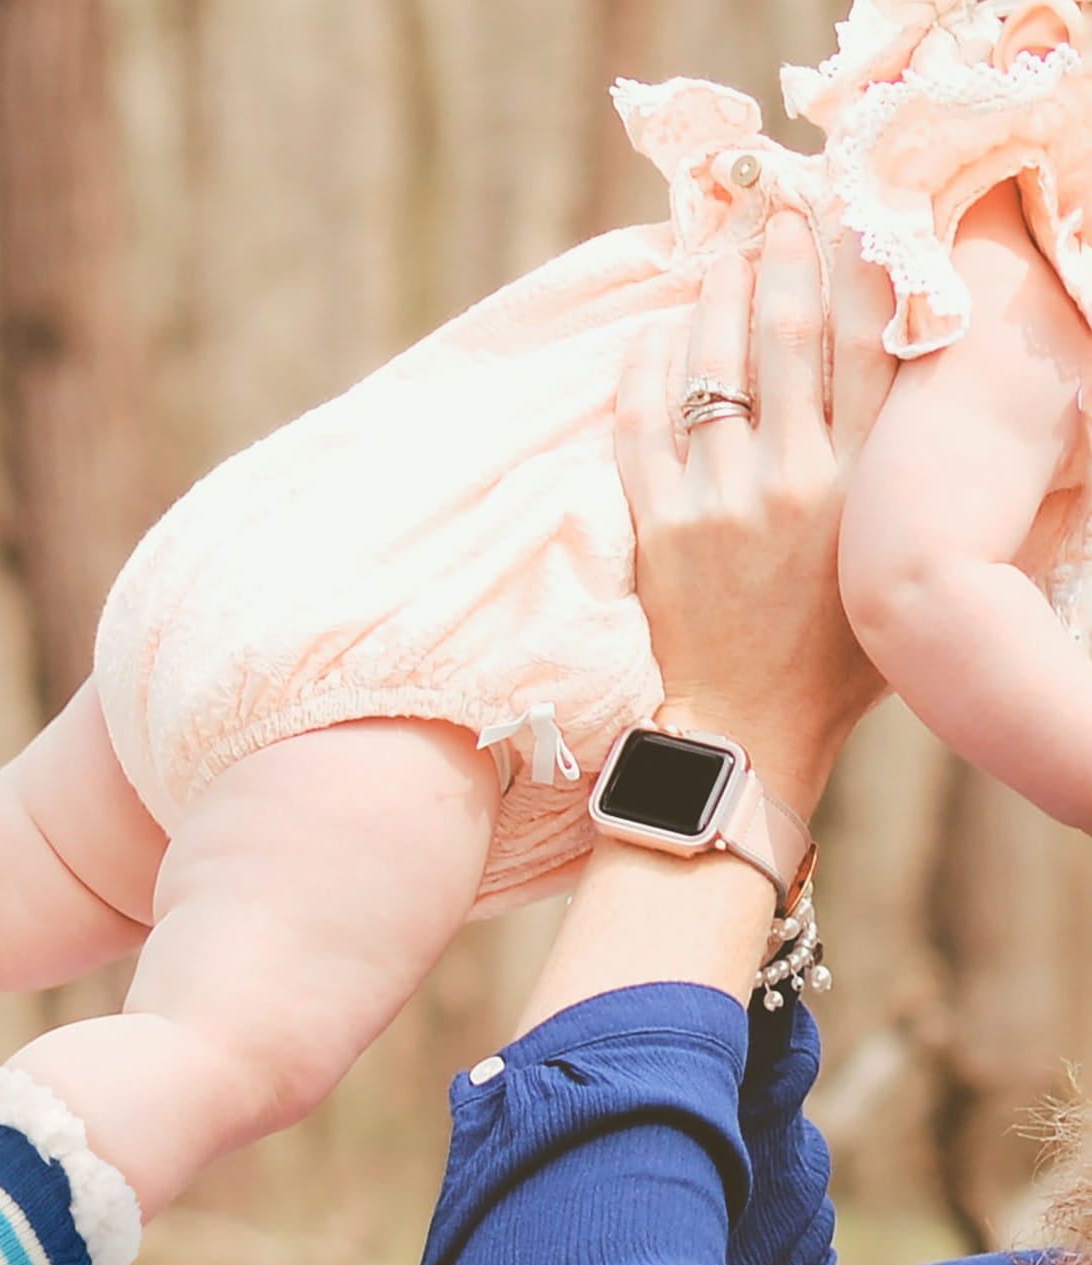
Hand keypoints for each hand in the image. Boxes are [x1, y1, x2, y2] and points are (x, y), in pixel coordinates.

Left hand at [615, 211, 899, 816]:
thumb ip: (912, 481)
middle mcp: (796, 479)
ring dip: (714, 302)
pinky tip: (652, 336)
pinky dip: (645, 373)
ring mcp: (721, 501)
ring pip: (715, 370)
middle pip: (790, 339)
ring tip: (718, 261)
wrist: (753, 728)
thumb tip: (940, 402)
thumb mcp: (897, 558)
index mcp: (865, 484)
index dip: (856, 269)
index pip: (868, 346)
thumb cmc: (840, 656)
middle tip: (775, 218)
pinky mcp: (659, 528)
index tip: (846, 222)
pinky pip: (641, 428)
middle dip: (782, 265)